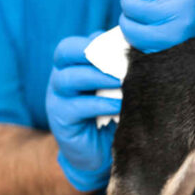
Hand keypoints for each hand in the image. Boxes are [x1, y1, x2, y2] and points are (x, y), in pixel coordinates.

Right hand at [46, 35, 121, 191]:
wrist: (99, 152)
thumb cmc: (111, 113)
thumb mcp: (114, 88)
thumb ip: (118, 69)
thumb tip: (138, 48)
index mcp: (72, 67)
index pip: (73, 45)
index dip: (94, 42)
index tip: (122, 48)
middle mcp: (60, 78)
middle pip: (64, 53)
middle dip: (92, 53)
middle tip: (121, 60)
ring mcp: (56, 98)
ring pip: (68, 78)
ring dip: (98, 77)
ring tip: (123, 81)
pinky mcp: (61, 119)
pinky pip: (76, 106)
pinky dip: (100, 104)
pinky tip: (119, 105)